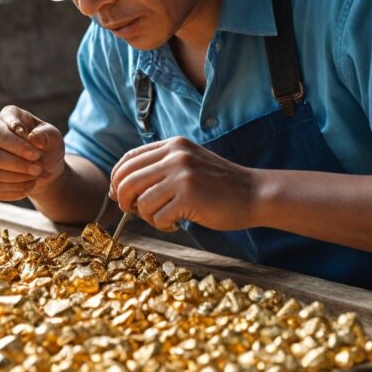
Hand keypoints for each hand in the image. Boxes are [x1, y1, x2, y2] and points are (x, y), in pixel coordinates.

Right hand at [0, 105, 64, 201]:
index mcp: (4, 117)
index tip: (35, 153)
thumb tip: (33, 138)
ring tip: (36, 176)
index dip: (15, 144)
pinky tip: (29, 186)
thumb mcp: (54, 138)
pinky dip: (15, 190)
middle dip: (18, 165)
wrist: (43, 167)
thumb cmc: (46, 146)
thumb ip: (46, 135)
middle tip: (38, 169)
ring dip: (18, 178)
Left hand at [109, 136, 258, 231]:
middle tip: (133, 212)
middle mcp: (175, 155)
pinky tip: (176, 224)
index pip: (128, 160)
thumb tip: (118, 188)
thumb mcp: (188, 163)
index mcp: (173, 145)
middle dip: (124, 201)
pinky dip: (162, 225)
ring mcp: (182, 175)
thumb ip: (159, 168)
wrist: (254, 194)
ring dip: (147, 216)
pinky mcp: (188, 196)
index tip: (119, 195)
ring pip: (140, 202)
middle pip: (127, 180)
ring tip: (164, 218)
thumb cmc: (219, 185)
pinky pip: (157, 217)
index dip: (118, 180)